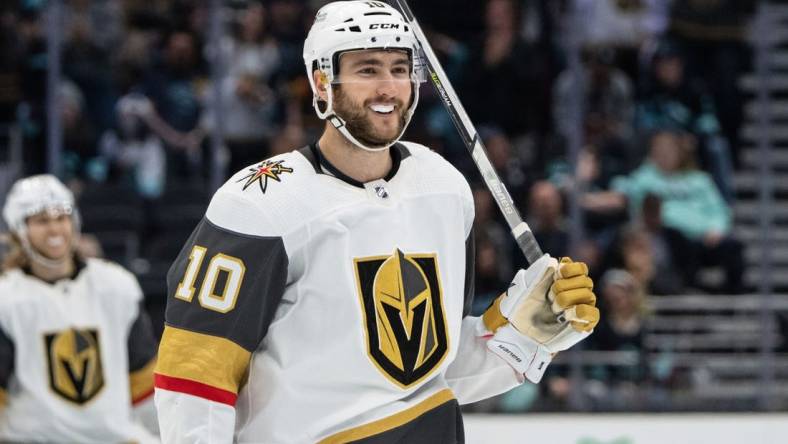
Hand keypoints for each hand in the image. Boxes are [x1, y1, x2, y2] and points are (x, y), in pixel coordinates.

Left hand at [483, 255, 598, 382]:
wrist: (517, 336)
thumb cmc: (518, 313)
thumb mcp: (522, 290)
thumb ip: (536, 273)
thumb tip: (551, 261)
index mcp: (561, 283)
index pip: (580, 269)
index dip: (571, 268)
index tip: (558, 273)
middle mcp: (573, 294)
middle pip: (585, 280)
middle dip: (565, 286)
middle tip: (549, 297)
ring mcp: (578, 310)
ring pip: (589, 295)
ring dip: (569, 299)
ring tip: (554, 309)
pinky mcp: (582, 325)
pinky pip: (593, 314)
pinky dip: (581, 312)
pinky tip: (567, 316)